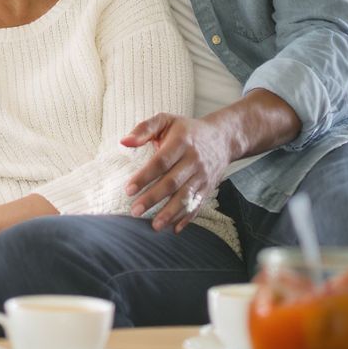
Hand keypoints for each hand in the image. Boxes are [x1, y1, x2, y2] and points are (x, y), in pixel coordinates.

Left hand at [122, 113, 231, 233]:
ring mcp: (203, 176)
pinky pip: (198, 205)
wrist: (223, 138)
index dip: (145, 176)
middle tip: (135, 211)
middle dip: (153, 198)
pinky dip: (186, 218)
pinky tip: (174, 229)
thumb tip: (124, 141)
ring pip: (186, 197)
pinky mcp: (208, 188)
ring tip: (154, 226)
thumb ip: (144, 128)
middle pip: (172, 183)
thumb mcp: (166, 120)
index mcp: (181, 142)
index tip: (128, 190)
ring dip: (170, 213)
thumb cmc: (187, 129)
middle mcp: (194, 160)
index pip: (161, 162)